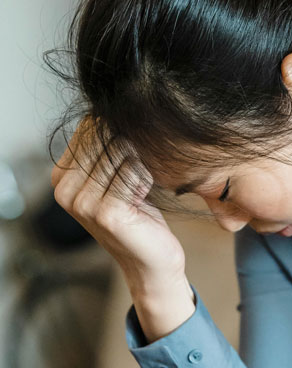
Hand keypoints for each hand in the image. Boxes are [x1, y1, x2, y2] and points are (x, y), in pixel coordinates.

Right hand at [51, 117, 193, 340]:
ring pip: (123, 152)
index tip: (139, 146)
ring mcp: (83, 202)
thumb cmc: (140, 216)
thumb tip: (122, 106)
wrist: (153, 261)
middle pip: (106, 137)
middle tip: (146, 167)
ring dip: (145, 160)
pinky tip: (148, 193)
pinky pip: (135, 171)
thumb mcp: (119, 178)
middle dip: (134, 143)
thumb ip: (110, 146)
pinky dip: (150, 175)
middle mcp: (64, 190)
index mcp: (61, 177)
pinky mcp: (107, 212)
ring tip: (145, 183)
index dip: (122, 128)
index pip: (91, 126)